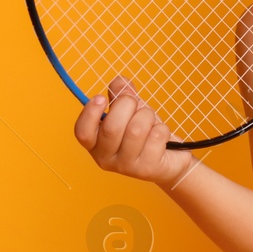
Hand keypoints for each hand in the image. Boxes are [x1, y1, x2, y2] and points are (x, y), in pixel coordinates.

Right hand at [73, 77, 195, 186]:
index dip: (90, 113)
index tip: (101, 98)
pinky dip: (162, 128)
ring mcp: (126, 167)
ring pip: (136, 130)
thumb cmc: (144, 131)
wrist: (170, 157)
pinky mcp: (147, 169)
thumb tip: (119, 82)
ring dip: (147, 116)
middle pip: (112, 127)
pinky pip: (156, 136)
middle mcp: (105, 158)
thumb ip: (121, 94)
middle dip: (128, 105)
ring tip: (150, 121)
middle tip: (136, 104)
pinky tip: (161, 136)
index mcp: (95, 143)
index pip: (82, 132)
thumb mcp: (130, 110)